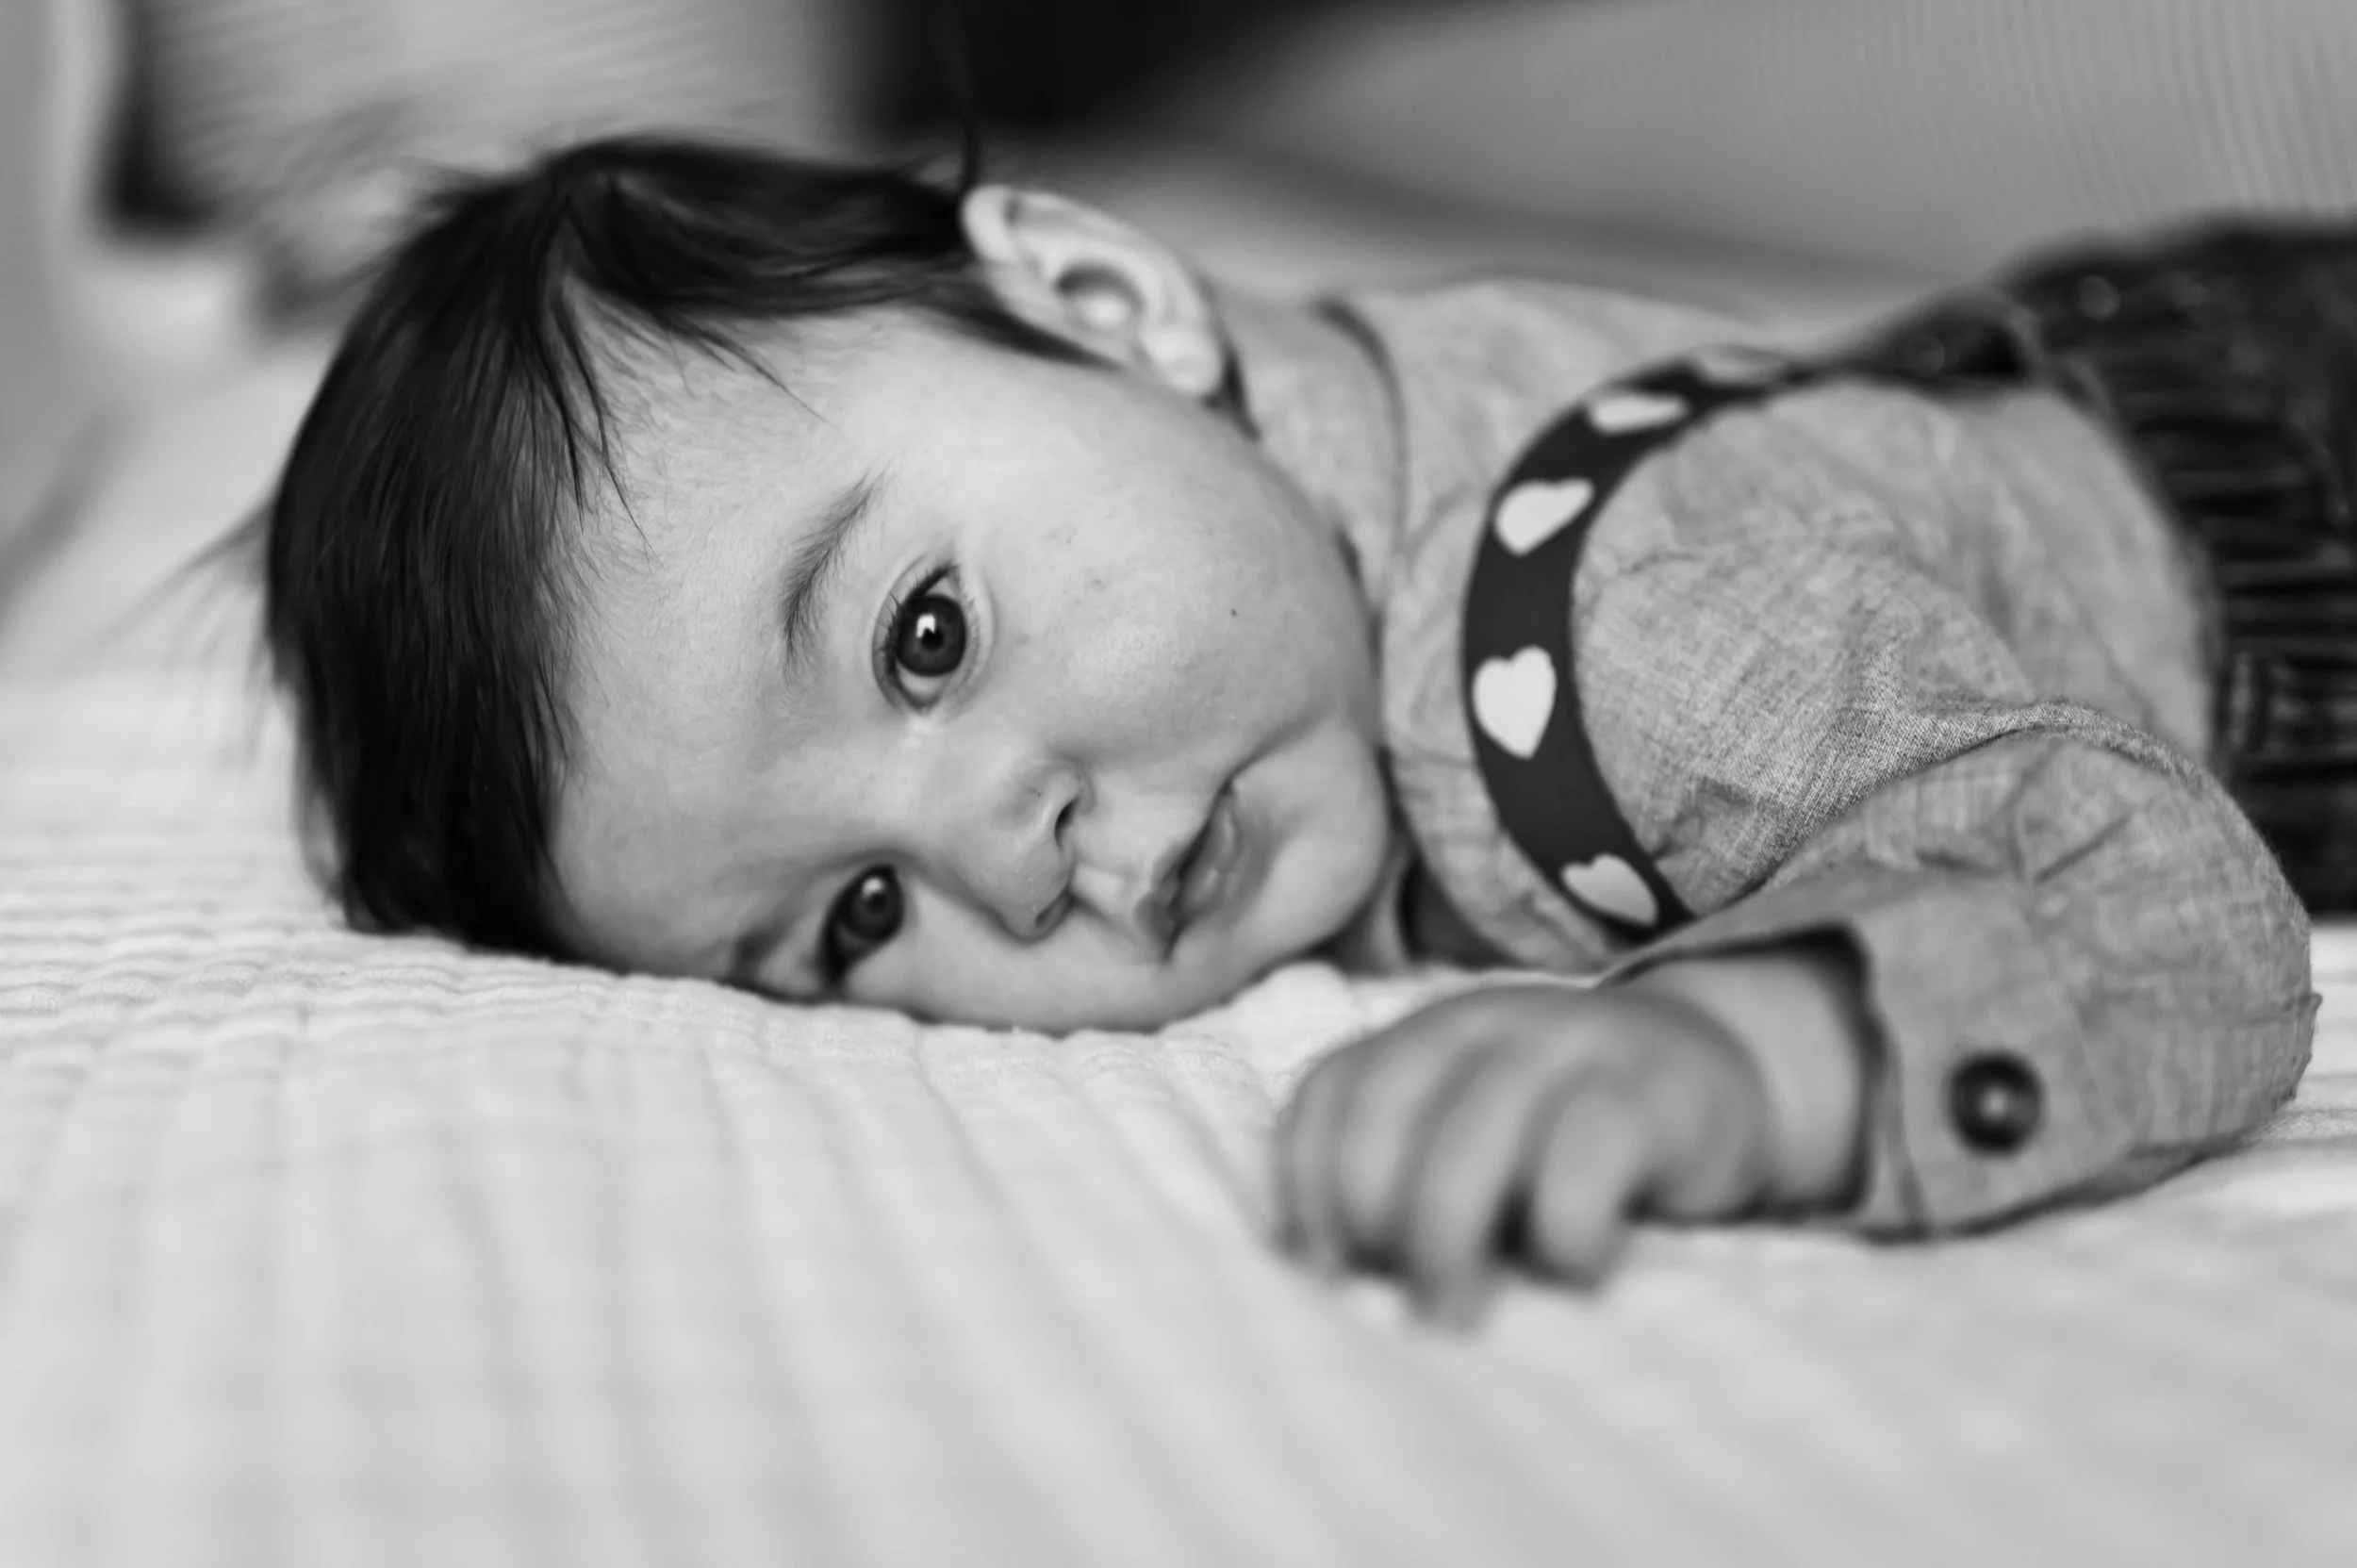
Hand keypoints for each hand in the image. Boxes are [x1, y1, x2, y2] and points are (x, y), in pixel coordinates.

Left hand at [1272, 978, 1778, 1325]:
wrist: (1715, 1084)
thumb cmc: (1568, 1143)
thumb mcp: (1472, 1144)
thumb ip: (1403, 1179)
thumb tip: (1327, 1279)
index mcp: (1423, 1036)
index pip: (1330, 1093)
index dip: (1310, 1190)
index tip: (1328, 1272)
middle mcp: (1484, 1021)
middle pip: (1386, 1117)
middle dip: (1377, 1223)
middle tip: (1406, 1305)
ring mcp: (1571, 1044)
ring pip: (1474, 1133)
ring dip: (1448, 1239)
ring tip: (1457, 1316)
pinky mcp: (1653, 1090)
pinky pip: (1586, 1154)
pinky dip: (1564, 1228)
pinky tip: (1575, 1267)